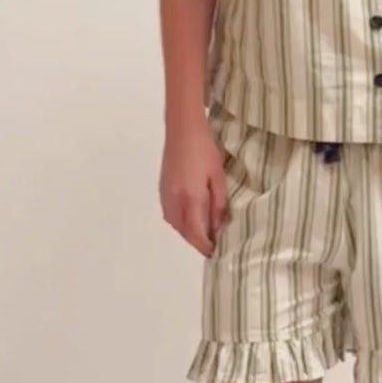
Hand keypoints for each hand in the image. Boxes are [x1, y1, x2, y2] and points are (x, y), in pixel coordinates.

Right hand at [159, 118, 227, 256]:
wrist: (182, 130)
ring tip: (203, 235)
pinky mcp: (162, 189)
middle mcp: (175, 200)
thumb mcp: (219, 177)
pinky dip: (180, 223)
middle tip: (211, 247)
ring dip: (187, 233)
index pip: (196, 232)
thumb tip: (218, 227)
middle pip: (183, 231)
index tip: (215, 252)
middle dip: (196, 242)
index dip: (205, 245)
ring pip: (175, 224)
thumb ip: (218, 204)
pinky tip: (190, 219)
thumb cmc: (205, 150)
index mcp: (191, 197)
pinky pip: (170, 214)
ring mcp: (166, 195)